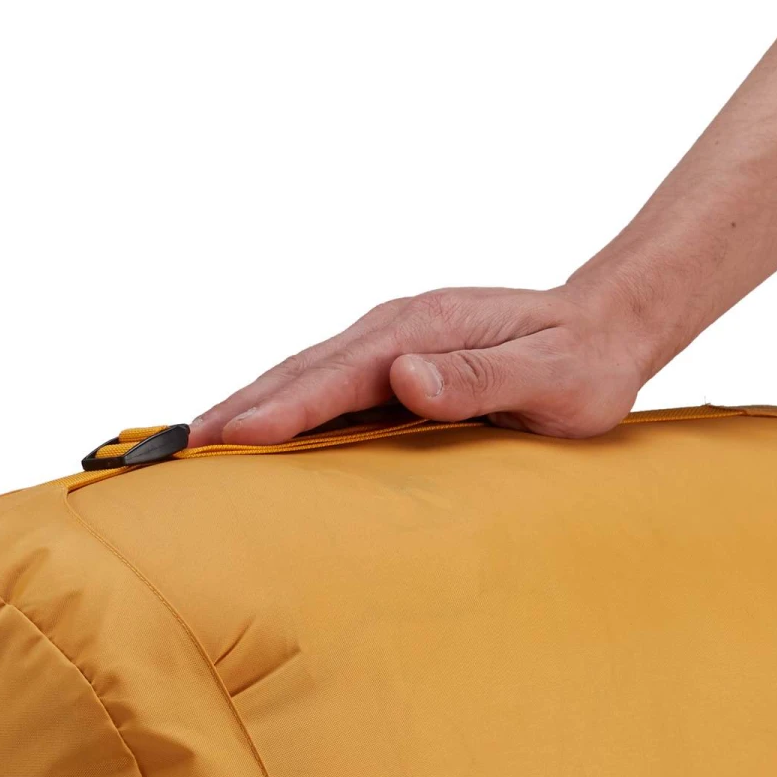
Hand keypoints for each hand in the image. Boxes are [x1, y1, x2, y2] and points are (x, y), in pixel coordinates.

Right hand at [187, 281, 660, 447]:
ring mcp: (391, 343)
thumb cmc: (583, 364)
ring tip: (189, 443)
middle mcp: (395, 331)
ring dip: (245, 408)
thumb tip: (406, 375)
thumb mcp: (549, 378)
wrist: (605, 327)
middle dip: (233, 410)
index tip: (226, 439)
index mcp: (421, 332)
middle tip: (171, 449)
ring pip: (301, 376)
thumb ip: (481, 376)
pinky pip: (324, 386)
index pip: (334, 377)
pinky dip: (279, 407)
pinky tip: (254, 433)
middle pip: (297, 372)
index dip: (277, 411)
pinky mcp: (395, 360)